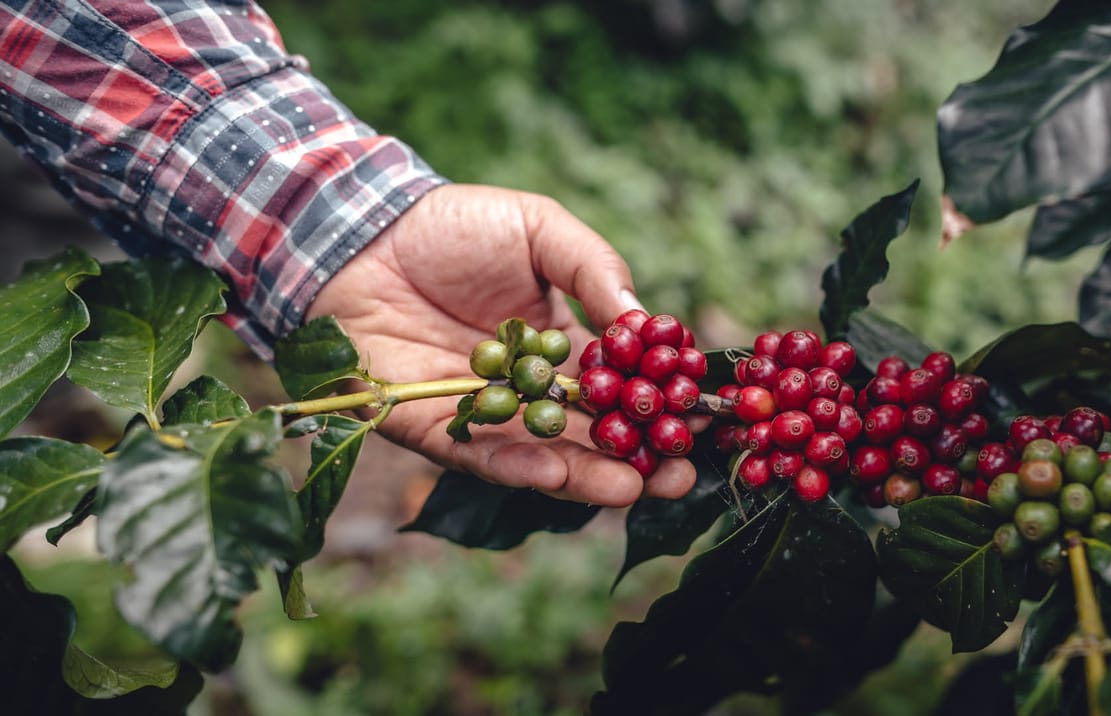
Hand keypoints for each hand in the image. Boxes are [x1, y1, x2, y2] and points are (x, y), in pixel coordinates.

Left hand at [305, 183, 697, 505]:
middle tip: (678, 475)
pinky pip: (480, 456)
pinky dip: (517, 467)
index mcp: (561, 346)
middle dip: (636, 459)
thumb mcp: (540, 230)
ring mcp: (486, 414)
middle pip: (591, 435)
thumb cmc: (455, 225)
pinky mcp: (435, 430)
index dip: (658, 403)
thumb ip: (594, 269)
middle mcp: (530, 390)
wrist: (362, 232)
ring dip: (587, 477)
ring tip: (631, 488)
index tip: (698, 418)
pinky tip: (555, 473)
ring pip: (543, 457)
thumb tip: (645, 323)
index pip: (619, 386)